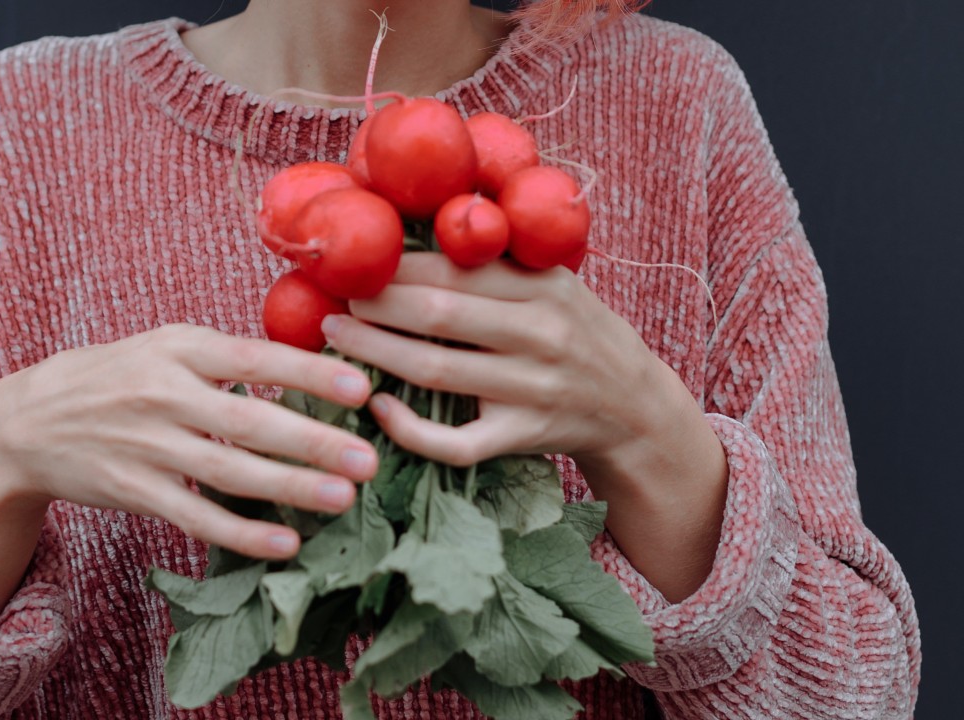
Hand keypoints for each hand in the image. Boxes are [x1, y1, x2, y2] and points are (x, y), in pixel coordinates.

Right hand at [0, 324, 377, 559]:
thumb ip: (227, 355)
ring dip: (290, 488)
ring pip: (229, 472)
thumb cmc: (117, 377)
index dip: (308, 372)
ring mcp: (148, 447)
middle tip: (368, 457)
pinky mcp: (135, 492)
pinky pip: (196, 517)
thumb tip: (307, 361)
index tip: (360, 386)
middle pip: (249, 421)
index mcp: (180, 350)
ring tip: (343, 498)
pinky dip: (241, 533)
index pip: (254, 359)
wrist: (28, 421)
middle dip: (313, 441)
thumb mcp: (165, 346)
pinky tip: (284, 544)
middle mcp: (165, 395)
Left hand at [321, 253, 726, 599]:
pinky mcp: (521, 438)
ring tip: (333, 338)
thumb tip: (421, 212)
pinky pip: (456, 442)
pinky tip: (377, 407)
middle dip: (376, 306)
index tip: (354, 261)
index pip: (457, 271)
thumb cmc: (575, 330)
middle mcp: (541, 336)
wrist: (632, 405)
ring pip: (438, 374)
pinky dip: (410, 429)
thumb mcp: (553, 280)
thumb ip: (498, 255)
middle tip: (331, 300)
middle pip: (439, 317)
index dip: (397, 267)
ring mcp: (531, 391)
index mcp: (543, 288)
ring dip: (375, 354)